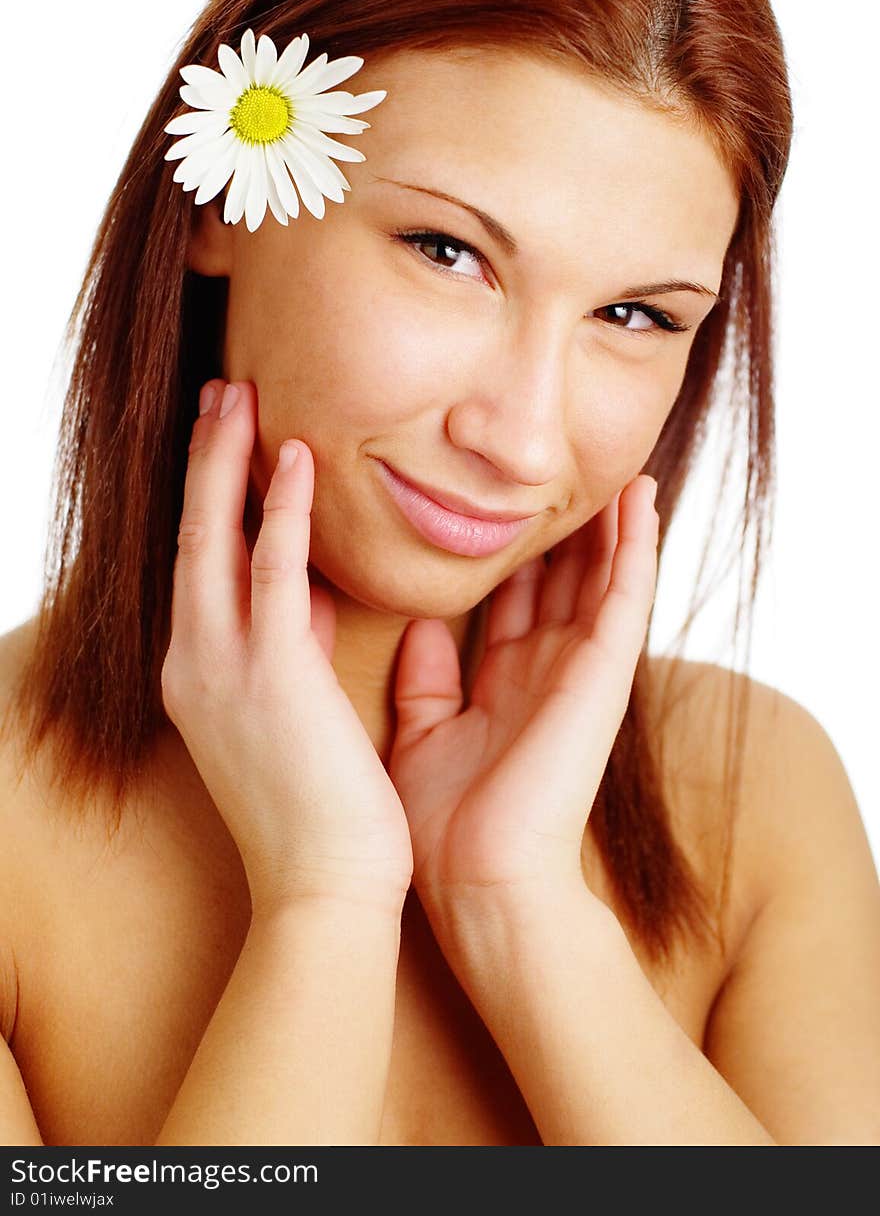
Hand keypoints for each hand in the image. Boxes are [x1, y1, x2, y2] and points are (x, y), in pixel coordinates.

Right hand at [161, 379, 413, 917]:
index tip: (233, 443)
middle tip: (223, 393)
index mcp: (203, 675)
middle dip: (206, 460)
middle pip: (192, 537)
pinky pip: (272, 569)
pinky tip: (296, 457)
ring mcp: (222, 668)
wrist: (324, 887)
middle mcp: (194, 663)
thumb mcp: (294, 711)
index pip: (206, 568)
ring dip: (227, 462)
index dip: (215, 498)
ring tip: (241, 395)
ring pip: (215, 538)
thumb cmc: (321, 807)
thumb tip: (312, 592)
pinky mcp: (270, 674)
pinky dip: (280, 508)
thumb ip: (295, 646)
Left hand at [387, 475, 658, 914]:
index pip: (513, 600)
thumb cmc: (442, 826)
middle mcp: (545, 670)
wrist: (479, 882)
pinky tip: (640, 499)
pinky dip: (636, 547)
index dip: (513, 551)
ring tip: (617, 464)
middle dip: (564, 527)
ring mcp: (579, 671)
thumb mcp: (423, 734)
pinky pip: (626, 597)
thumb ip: (427, 679)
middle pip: (561, 580)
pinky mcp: (602, 675)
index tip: (499, 500)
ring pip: (600, 577)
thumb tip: (422, 625)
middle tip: (560, 466)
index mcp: (503, 683)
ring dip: (611, 524)